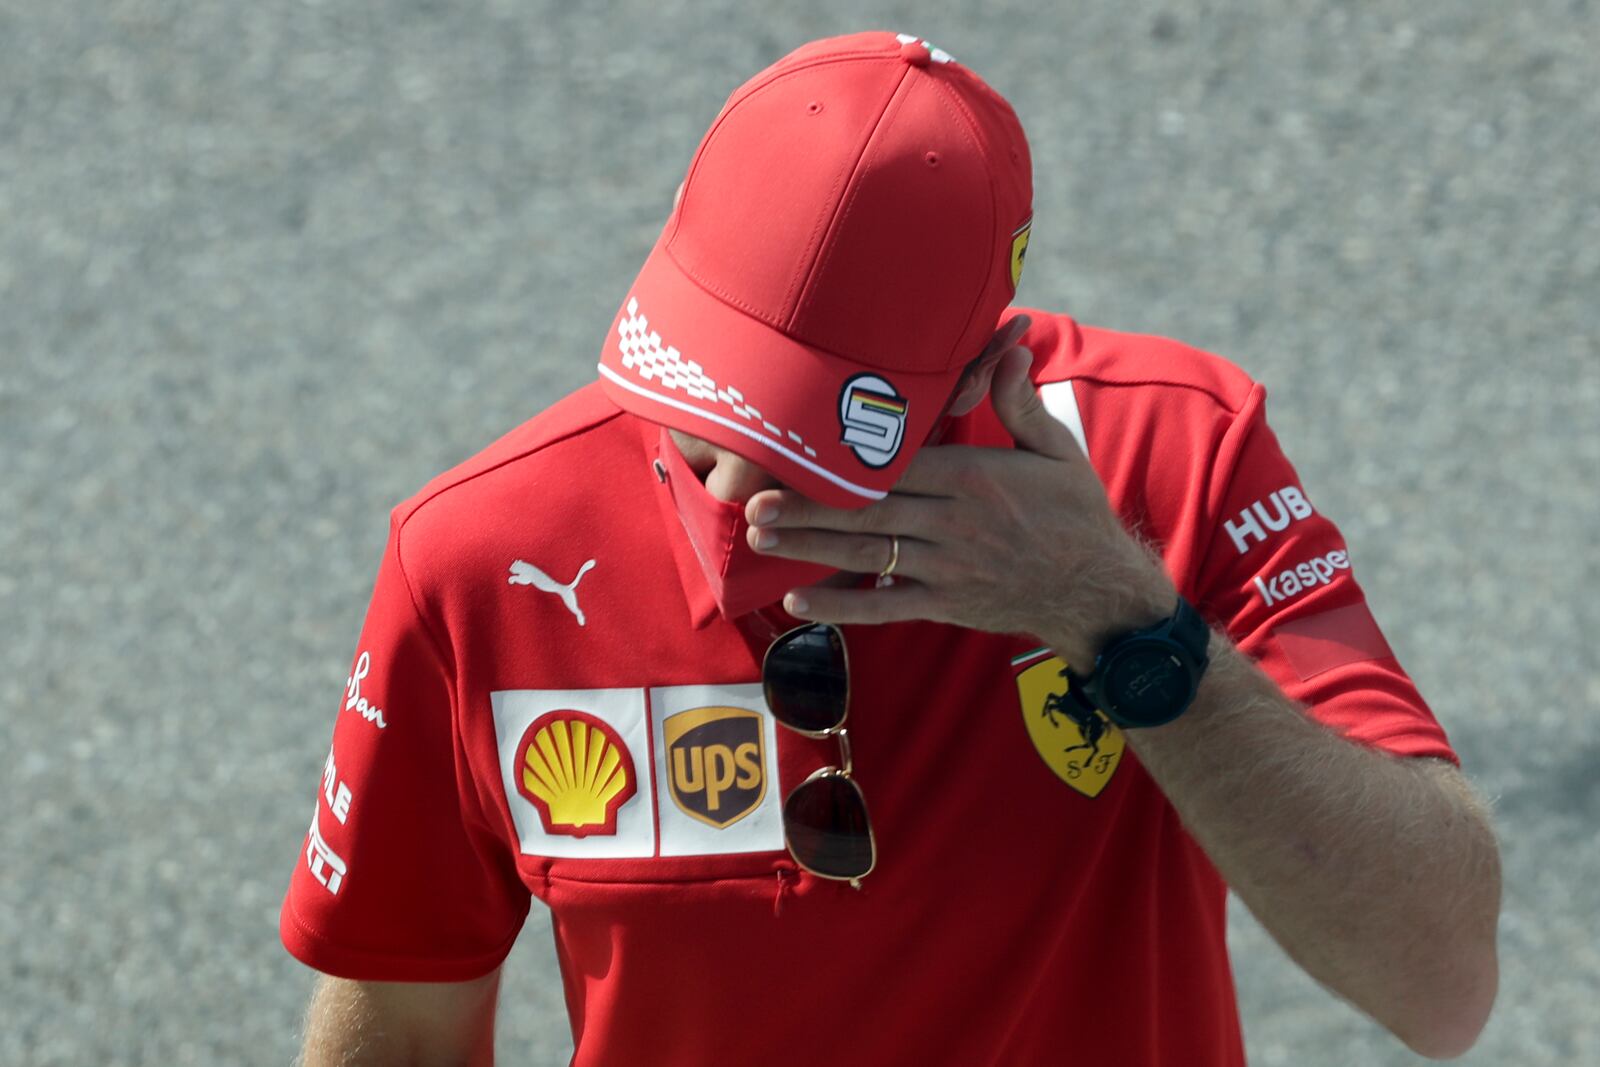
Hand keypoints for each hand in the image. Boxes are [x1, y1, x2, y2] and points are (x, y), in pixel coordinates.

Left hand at [745, 330, 1175, 666]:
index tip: (798, 446)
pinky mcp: (945, 604)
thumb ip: (1020, 403)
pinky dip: (841, 606)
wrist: (1097, 590)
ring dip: (808, 547)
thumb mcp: (1056, 450)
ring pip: (866, 555)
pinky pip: (884, 606)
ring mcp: (946, 568)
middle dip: (807, 505)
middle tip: (752, 499)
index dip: (844, 458)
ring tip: (759, 535)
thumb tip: (1011, 349)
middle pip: (868, 510)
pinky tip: (797, 600)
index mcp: (974, 477)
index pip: (899, 464)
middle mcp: (953, 523)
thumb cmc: (1074, 513)